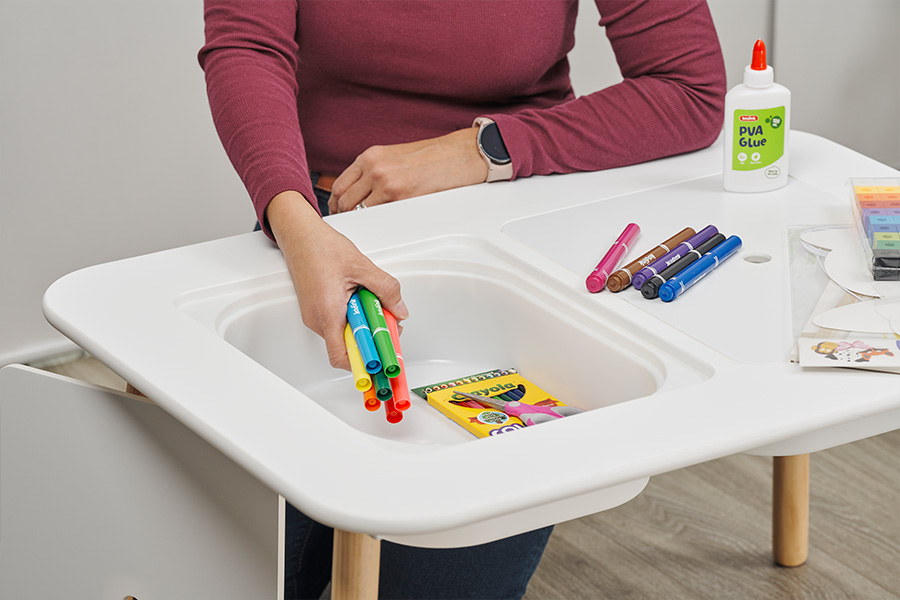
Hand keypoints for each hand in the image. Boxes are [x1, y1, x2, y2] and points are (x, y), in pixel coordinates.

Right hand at [267, 191, 407, 369]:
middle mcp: (317, 320)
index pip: (343, 357)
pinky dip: (353, 316)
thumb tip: (400, 310)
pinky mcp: (315, 310)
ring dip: (363, 323)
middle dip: (372, 336)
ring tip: (372, 301)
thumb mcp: (362, 266)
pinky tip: (360, 298)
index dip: (366, 361)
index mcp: (327, 314)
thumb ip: (385, 289)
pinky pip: (338, 323)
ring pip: (344, 333)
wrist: (300, 235)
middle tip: (388, 318)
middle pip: (348, 346)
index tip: (385, 353)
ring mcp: (314, 316)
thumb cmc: (321, 248)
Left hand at [328, 127, 488, 213]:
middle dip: (342, 216)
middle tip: (346, 226)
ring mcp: (386, 183)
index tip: (337, 211)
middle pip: (344, 200)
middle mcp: (374, 168)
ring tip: (362, 229)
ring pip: (358, 212)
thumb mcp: (394, 156)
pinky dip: (376, 225)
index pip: (340, 184)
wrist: (457, 155)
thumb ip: (374, 171)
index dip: (335, 202)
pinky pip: (379, 218)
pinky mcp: (400, 198)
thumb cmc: (432, 157)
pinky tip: (379, 227)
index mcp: (371, 156)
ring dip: (358, 222)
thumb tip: (361, 192)